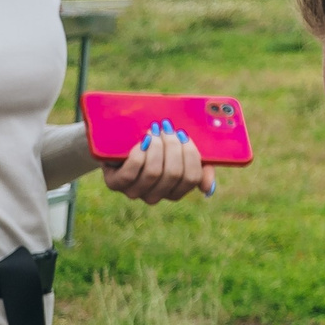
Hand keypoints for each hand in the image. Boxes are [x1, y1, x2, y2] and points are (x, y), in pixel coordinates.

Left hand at [100, 122, 214, 204]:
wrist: (120, 140)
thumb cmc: (155, 145)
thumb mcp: (178, 151)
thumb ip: (198, 166)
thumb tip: (208, 188)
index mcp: (174, 190)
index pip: (191, 178)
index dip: (191, 155)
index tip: (184, 135)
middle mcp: (155, 196)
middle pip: (174, 173)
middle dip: (173, 146)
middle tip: (168, 128)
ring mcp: (134, 192)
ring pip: (154, 173)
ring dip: (157, 147)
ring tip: (154, 131)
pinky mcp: (116, 184)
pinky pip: (132, 172)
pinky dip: (140, 154)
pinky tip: (142, 142)